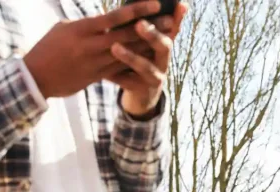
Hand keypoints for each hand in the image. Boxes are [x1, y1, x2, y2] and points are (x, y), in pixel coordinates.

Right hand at [22, 1, 169, 98]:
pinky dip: (136, 63)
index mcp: (81, 29)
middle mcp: (90, 46)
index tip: (154, 3)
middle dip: (150, 28)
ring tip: (166, 38)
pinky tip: (150, 58)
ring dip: (148, 45)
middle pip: (127, 36)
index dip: (136, 10)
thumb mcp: (64, 28)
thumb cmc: (48, 47)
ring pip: (128, 53)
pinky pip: (121, 69)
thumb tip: (105, 18)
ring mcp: (95, 63)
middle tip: (170, 21)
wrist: (36, 78)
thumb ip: (88, 24)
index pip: (114, 17)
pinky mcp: (96, 77)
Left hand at [109, 2, 188, 116]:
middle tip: (139, 24)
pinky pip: (128, 82)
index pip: (173, 28)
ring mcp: (155, 78)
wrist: (142, 95)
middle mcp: (164, 61)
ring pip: (145, 67)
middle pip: (164, 47)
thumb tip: (176, 3)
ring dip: (131, 57)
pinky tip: (103, 71)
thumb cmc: (143, 59)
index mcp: (166, 45)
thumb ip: (154, 25)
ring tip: (115, 47)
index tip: (165, 6)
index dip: (175, 18)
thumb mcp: (150, 43)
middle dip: (152, 35)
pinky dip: (116, 76)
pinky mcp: (142, 91)